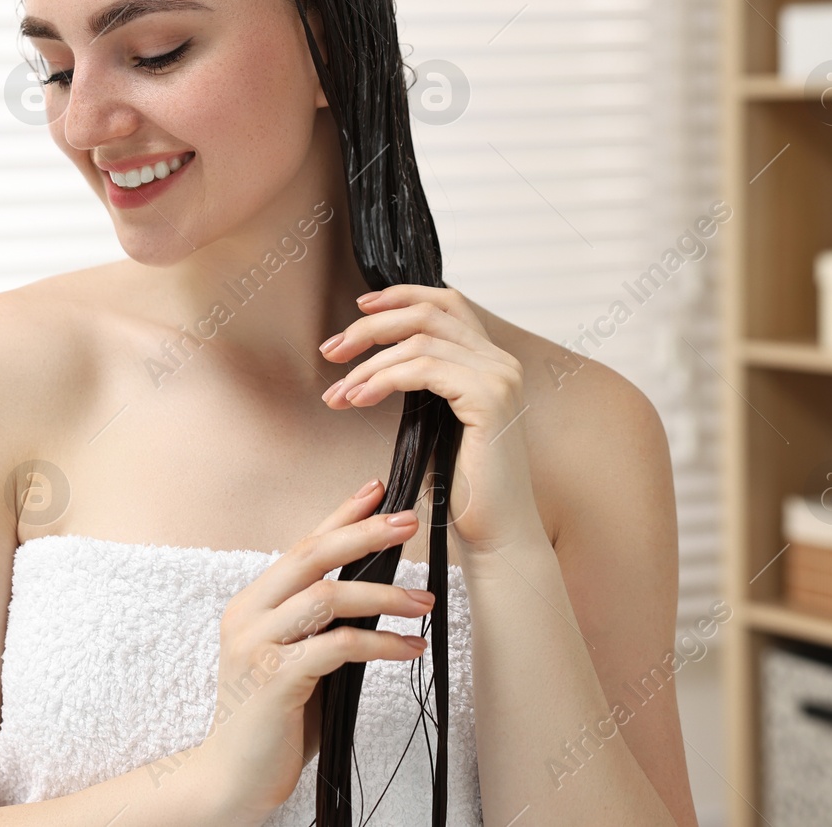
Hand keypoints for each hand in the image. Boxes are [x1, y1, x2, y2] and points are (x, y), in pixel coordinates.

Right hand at [195, 480, 434, 824]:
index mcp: (252, 604)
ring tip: (426, 599)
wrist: (231, 780)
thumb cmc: (272, 721)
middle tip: (410, 522)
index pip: (302, 545)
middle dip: (365, 533)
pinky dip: (380, 643)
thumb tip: (378, 592)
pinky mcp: (273, 680)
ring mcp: (256, 646)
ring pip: (328, 597)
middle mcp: (248, 615)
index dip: (341, 513)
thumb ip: (320, 625)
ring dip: (385, 595)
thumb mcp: (296, 659)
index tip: (379, 489)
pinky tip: (409, 647)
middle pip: (311, 555)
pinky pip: (337, 647)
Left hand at [319, 284, 544, 556]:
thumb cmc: (462, 489)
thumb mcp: (435, 424)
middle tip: (330, 352)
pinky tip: (359, 399)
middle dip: (371, 328)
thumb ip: (422, 384)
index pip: (447, 303)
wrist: (494, 535)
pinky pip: (425, 370)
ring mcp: (499, 378)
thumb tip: (378, 360)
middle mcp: (500, 362)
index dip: (401, 296)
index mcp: (490, 362)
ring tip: (338, 394)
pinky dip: (383, 380)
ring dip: (368, 365)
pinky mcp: (490, 398)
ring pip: (419, 341)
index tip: (358, 308)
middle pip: (428, 314)